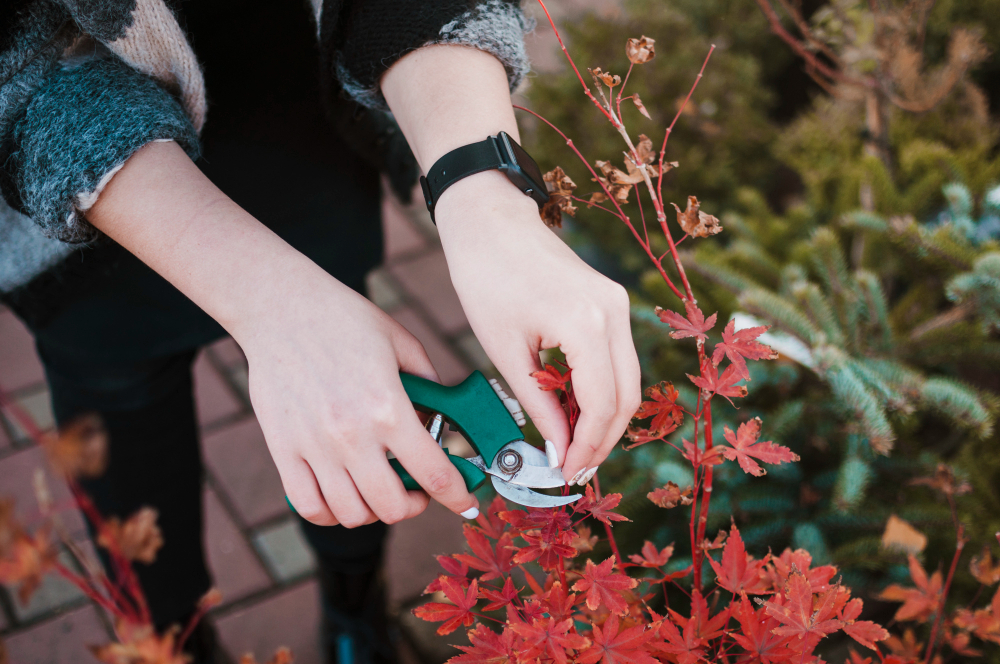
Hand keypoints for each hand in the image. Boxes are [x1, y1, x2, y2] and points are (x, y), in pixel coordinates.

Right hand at [89, 141, 477, 527]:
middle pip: (392, 506)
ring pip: (351, 513)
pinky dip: (330, 512)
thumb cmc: (342, 318)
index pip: (434, 473)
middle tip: (417, 492)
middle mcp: (351, 434)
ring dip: (373, 511)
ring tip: (379, 492)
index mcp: (388, 407)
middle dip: (415, 506)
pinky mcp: (282, 449)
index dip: (457, 496)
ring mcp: (314, 446)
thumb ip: (428, 383)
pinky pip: (307, 505)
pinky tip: (342, 495)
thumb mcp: (401, 342)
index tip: (464, 502)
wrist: (280, 307)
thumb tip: (444, 416)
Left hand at [435, 171, 641, 482]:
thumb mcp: (505, 350)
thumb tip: (557, 449)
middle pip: (627, 396)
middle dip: (603, 438)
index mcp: (586, 324)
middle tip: (574, 468)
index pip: (602, 405)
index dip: (587, 447)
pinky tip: (574, 408)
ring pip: (628, 379)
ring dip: (605, 416)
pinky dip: (601, 388)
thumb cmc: (485, 278)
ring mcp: (618, 303)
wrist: (490, 220)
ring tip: (572, 444)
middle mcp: (614, 313)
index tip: (566, 473)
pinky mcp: (611, 300)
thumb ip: (538, 403)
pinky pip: (617, 357)